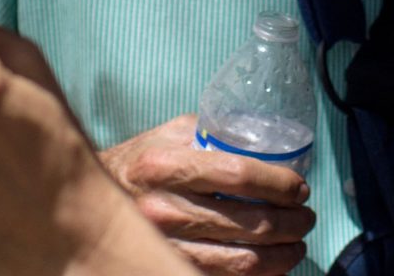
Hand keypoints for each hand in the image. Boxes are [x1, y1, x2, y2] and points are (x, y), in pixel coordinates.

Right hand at [98, 115, 314, 274]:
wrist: (86, 203)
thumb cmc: (138, 165)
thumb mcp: (167, 135)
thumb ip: (209, 132)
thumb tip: (260, 140)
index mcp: (165, 165)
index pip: (239, 174)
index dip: (280, 184)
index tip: (300, 188)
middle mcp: (164, 207)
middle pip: (249, 222)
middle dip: (292, 222)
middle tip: (306, 217)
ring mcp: (165, 244)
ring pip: (243, 260)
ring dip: (283, 255)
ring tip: (296, 244)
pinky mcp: (167, 267)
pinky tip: (271, 266)